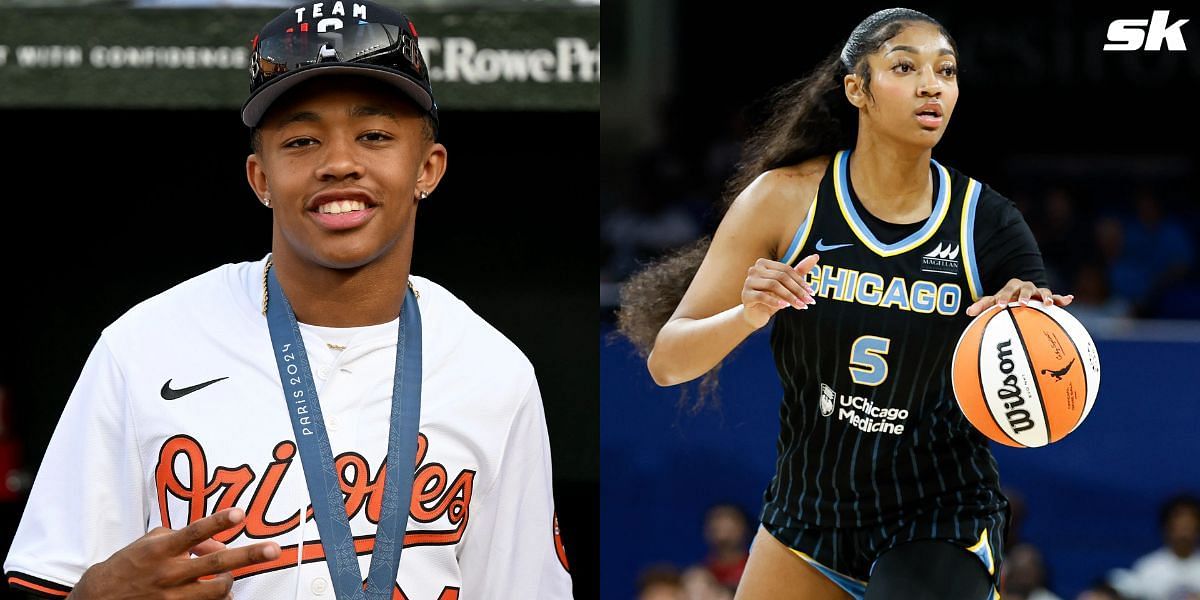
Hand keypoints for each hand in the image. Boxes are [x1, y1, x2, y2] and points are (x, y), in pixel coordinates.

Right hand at [69, 508, 280, 599]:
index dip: (218, 522)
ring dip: (230, 582)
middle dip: (248, 555)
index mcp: (161, 549)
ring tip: (229, 577)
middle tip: (273, 550)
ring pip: (217, 590)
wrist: (99, 599)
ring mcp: (172, 596)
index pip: (194, 532)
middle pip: (216, 564)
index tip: (239, 514)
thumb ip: (183, 537)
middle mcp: (169, 572)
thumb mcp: (150, 542)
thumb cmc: (129, 565)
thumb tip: (215, 541)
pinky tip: (222, 595)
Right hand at [741, 254, 819, 328]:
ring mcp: (748, 282)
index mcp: (763, 263)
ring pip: (773, 285)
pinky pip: (762, 296)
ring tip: (800, 306)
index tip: (811, 293)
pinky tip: (785, 306)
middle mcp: (754, 269)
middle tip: (809, 302)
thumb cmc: (772, 297)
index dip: (800, 281)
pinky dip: (775, 301)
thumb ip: (799, 270)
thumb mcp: (787, 285)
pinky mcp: (745, 295)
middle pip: (780, 277)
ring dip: (789, 296)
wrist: (756, 315)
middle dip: (797, 290)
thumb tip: (816, 256)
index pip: (786, 270)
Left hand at [965, 278, 1074, 316]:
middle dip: (1023, 295)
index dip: (1002, 298)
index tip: (1000, 306)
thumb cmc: (1005, 299)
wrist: (1020, 292)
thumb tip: (967, 312)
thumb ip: (981, 306)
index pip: (1004, 292)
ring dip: (1045, 297)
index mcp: (1010, 288)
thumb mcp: (993, 302)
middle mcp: (1024, 287)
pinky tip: (1070, 299)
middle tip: (1021, 304)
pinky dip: (1063, 298)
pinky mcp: (1048, 297)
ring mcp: (1037, 291)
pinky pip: (1056, 297)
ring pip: (1042, 292)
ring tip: (1048, 305)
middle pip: (1024, 289)